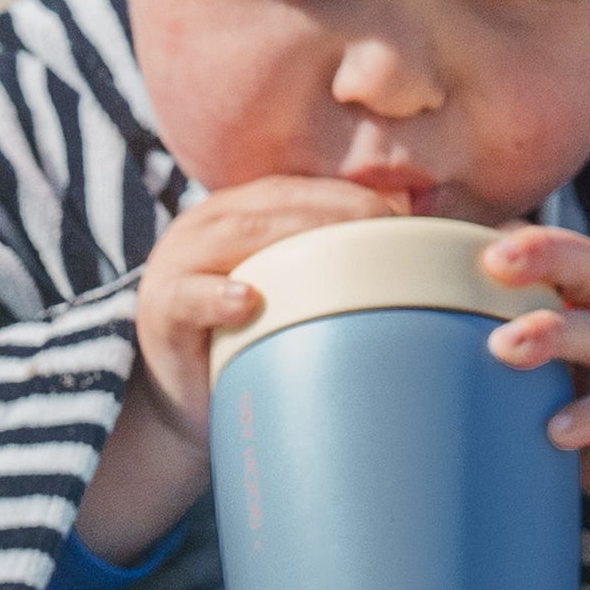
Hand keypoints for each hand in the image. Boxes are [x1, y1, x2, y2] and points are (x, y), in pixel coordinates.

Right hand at [79, 177, 404, 561]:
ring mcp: (179, 263)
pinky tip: (248, 302)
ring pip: (234, 234)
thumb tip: (427, 247)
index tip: (411, 220)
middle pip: (276, 203)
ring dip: (289, 238)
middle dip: (337, 212)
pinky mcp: (161, 310)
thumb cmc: (256, 343)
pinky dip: (217, 296)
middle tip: (395, 234)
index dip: (356, 196)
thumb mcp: (297, 295)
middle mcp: (208, 224)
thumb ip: (338, 267)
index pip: (305, 188)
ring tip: (343, 256)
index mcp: (245, 210)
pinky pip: (188, 296)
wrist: (190, 401)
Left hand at [477, 226, 589, 589]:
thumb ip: (516, 356)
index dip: (517, 235)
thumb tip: (417, 354)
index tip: (459, 232)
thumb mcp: (569, 370)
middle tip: (492, 259)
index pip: (558, 250)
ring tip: (505, 345)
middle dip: (543, 254)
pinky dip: (586, 419)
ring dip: (555, 334)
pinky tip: (554, 432)